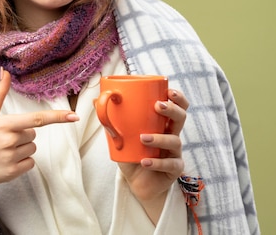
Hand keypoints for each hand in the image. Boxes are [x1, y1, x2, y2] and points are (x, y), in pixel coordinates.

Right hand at [0, 69, 78, 231]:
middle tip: (4, 139)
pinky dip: (22, 162)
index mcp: (4, 124)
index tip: (74, 116)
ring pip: (32, 148)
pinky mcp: (12, 172)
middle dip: (23, 135)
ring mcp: (11, 158)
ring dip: (22, 149)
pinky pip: (30, 162)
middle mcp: (9, 140)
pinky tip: (6, 161)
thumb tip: (6, 72)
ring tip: (3, 150)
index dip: (57, 117)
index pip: (36, 119)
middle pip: (33, 134)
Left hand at [117, 89, 188, 221]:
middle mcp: (172, 135)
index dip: (178, 98)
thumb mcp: (121, 136)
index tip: (168, 91)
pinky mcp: (173, 169)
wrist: (136, 183)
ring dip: (159, 138)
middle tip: (157, 106)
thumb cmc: (131, 155)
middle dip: (172, 109)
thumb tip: (94, 100)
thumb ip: (111, 119)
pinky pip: (170, 164)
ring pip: (175, 141)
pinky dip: (156, 163)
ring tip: (143, 138)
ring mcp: (175, 152)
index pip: (178, 106)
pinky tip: (145, 162)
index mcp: (163, 123)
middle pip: (181, 117)